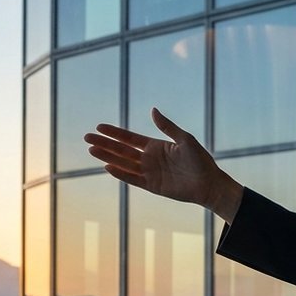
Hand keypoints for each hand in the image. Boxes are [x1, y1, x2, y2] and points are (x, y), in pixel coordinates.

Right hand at [84, 108, 243, 221]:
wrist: (209, 183)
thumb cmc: (200, 160)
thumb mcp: (184, 139)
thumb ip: (167, 126)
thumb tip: (152, 110)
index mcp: (155, 146)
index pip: (129, 138)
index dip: (114, 133)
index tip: (99, 127)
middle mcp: (149, 159)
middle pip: (121, 150)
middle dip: (104, 144)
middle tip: (86, 138)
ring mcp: (149, 172)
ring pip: (123, 163)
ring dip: (107, 157)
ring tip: (91, 150)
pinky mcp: (152, 186)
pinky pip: (132, 179)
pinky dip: (121, 174)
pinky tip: (107, 167)